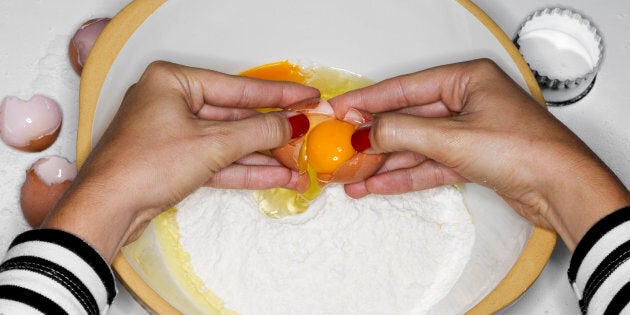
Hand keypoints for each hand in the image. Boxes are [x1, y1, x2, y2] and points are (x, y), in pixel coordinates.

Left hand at [43, 61, 318, 260]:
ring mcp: (173, 134)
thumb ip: (258, 132)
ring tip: (298, 162)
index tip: (306, 97)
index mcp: (172, 81)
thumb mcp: (211, 144)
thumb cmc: (142, 166)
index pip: (238, 87)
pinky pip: (218, 161)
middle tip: (307, 132)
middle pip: (235, 116)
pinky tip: (276, 175)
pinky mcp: (176, 162)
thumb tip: (292, 124)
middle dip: (272, 131)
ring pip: (229, 142)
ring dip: (263, 155)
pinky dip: (245, 169)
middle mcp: (171, 102)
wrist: (107, 212)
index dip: (278, 94)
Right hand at [330, 59, 629, 249]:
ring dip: (385, 162)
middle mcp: (468, 102)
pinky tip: (377, 184)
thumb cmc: (527, 151)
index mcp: (467, 79)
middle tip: (341, 146)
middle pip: (408, 118)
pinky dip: (404, 175)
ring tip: (353, 174)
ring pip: (416, 145)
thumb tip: (365, 133)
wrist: (563, 191)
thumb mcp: (452, 138)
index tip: (340, 110)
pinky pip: (428, 164)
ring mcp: (469, 132)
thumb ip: (402, 133)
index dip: (367, 101)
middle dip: (374, 138)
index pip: (404, 88)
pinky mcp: (471, 160)